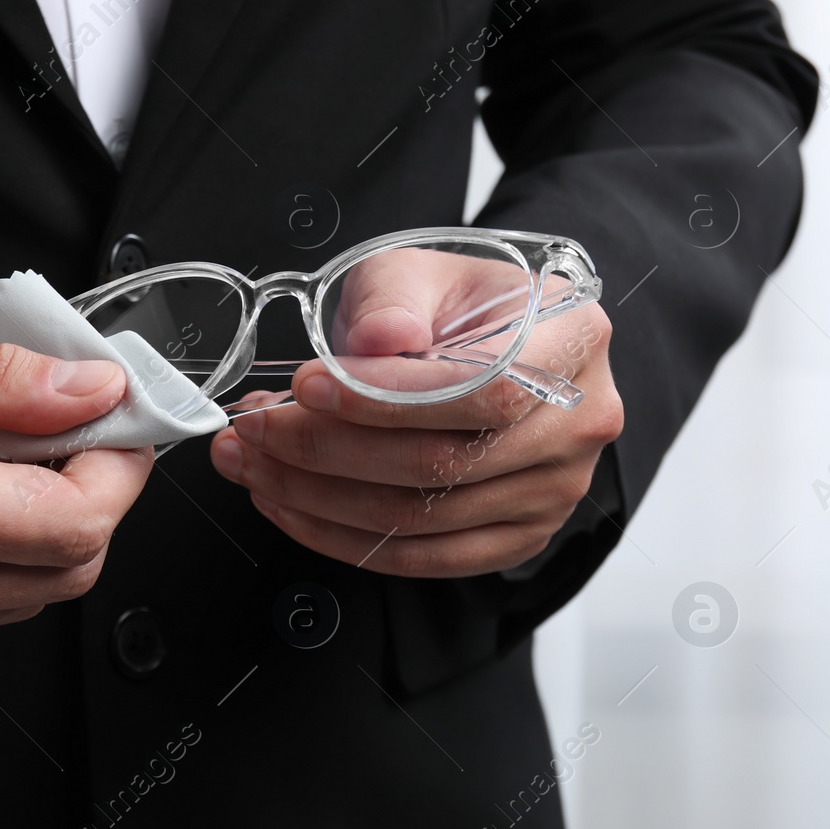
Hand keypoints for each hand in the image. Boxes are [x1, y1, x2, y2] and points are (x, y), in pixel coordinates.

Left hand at [208, 252, 622, 577]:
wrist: (490, 343)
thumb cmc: (456, 306)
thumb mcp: (419, 271)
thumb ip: (393, 298)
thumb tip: (375, 342)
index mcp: (572, 340)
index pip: (483, 389)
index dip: (385, 399)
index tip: (305, 387)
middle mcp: (578, 423)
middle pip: (442, 464)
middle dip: (324, 449)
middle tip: (252, 427)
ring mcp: (552, 491)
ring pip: (419, 517)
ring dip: (314, 495)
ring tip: (251, 459)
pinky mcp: (515, 537)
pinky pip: (420, 557)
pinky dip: (338, 536)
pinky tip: (285, 503)